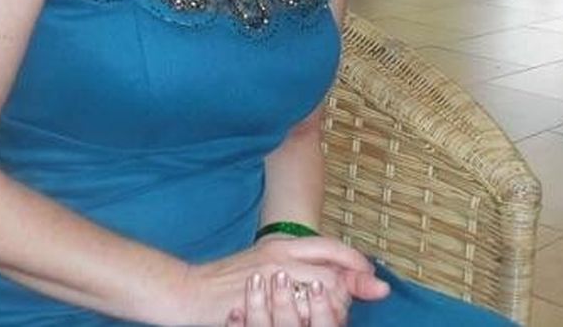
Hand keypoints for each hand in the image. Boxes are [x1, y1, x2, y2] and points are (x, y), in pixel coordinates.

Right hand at [183, 237, 388, 325]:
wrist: (190, 290)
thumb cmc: (228, 280)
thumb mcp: (266, 260)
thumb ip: (296, 263)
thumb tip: (332, 276)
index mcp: (282, 244)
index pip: (331, 247)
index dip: (355, 263)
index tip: (372, 279)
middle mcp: (280, 255)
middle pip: (332, 272)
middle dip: (347, 291)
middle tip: (347, 306)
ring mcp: (271, 278)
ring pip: (320, 293)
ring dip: (330, 309)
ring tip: (328, 317)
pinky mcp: (261, 300)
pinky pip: (299, 312)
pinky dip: (309, 318)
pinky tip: (306, 323)